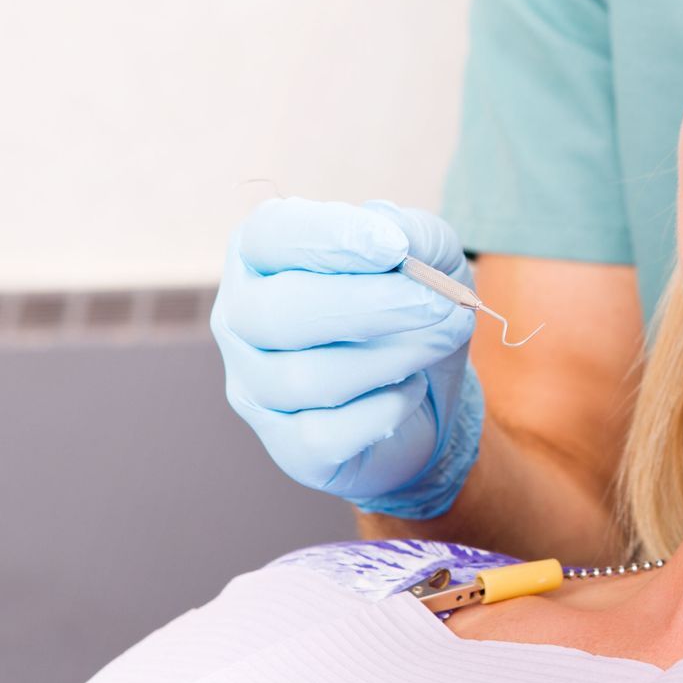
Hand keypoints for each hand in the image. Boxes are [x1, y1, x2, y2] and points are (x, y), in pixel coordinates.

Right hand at [210, 198, 480, 518]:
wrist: (427, 392)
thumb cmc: (411, 305)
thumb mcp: (429, 255)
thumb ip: (417, 235)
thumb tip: (403, 244)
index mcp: (262, 254)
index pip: (269, 236)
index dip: (329, 238)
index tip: (394, 248)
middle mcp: (242, 318)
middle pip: (277, 313)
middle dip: (368, 306)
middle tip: (437, 305)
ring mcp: (254, 388)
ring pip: (302, 378)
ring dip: (389, 357)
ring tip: (440, 339)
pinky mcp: (287, 447)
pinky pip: (322, 437)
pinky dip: (382, 412)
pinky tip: (409, 390)